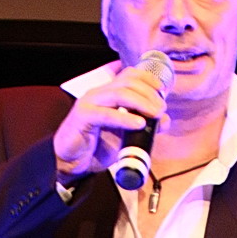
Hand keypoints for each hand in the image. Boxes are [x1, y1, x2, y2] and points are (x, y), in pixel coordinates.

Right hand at [52, 66, 168, 179]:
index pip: (130, 75)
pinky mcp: (83, 117)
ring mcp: (89, 102)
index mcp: (108, 93)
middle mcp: (99, 93)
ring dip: (142, 102)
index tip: (163, 92)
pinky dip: (125, 118)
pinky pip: (107, 114)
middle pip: (128, 81)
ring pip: (119, 93)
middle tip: (161, 108)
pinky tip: (139, 123)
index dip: (149, 79)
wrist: (71, 162)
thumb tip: (165, 120)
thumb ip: (144, 126)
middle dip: (149, 93)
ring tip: (156, 114)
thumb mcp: (125, 136)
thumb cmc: (97, 147)